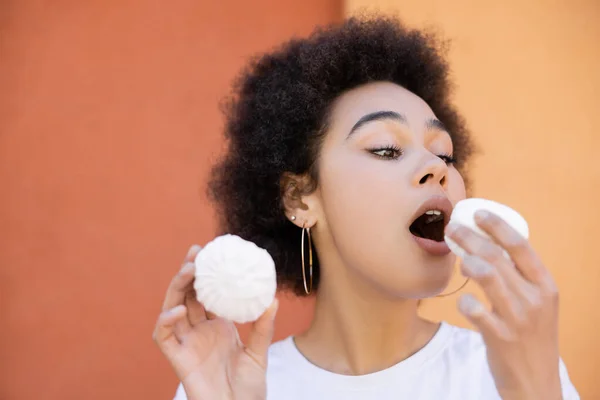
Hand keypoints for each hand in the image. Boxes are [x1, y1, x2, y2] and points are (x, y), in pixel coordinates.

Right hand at [153, 245, 278, 399]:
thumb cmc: (249, 389)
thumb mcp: (259, 354)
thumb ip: (263, 328)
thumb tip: (273, 299)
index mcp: (217, 327)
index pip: (207, 295)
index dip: (206, 274)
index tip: (212, 253)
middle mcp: (199, 332)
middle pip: (187, 296)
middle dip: (188, 273)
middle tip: (195, 252)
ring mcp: (187, 344)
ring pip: (172, 309)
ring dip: (176, 288)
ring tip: (188, 270)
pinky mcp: (177, 359)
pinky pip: (163, 337)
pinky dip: (165, 321)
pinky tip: (177, 309)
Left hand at [445, 211, 561, 399]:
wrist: (537, 381)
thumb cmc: (532, 335)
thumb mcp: (538, 304)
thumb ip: (519, 278)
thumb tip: (487, 246)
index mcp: (545, 285)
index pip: (520, 245)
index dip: (496, 225)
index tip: (478, 214)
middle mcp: (534, 298)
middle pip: (496, 256)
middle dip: (469, 237)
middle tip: (451, 230)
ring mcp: (517, 317)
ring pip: (486, 274)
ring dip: (466, 262)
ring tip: (459, 262)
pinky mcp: (499, 336)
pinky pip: (473, 309)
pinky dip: (463, 301)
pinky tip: (463, 301)